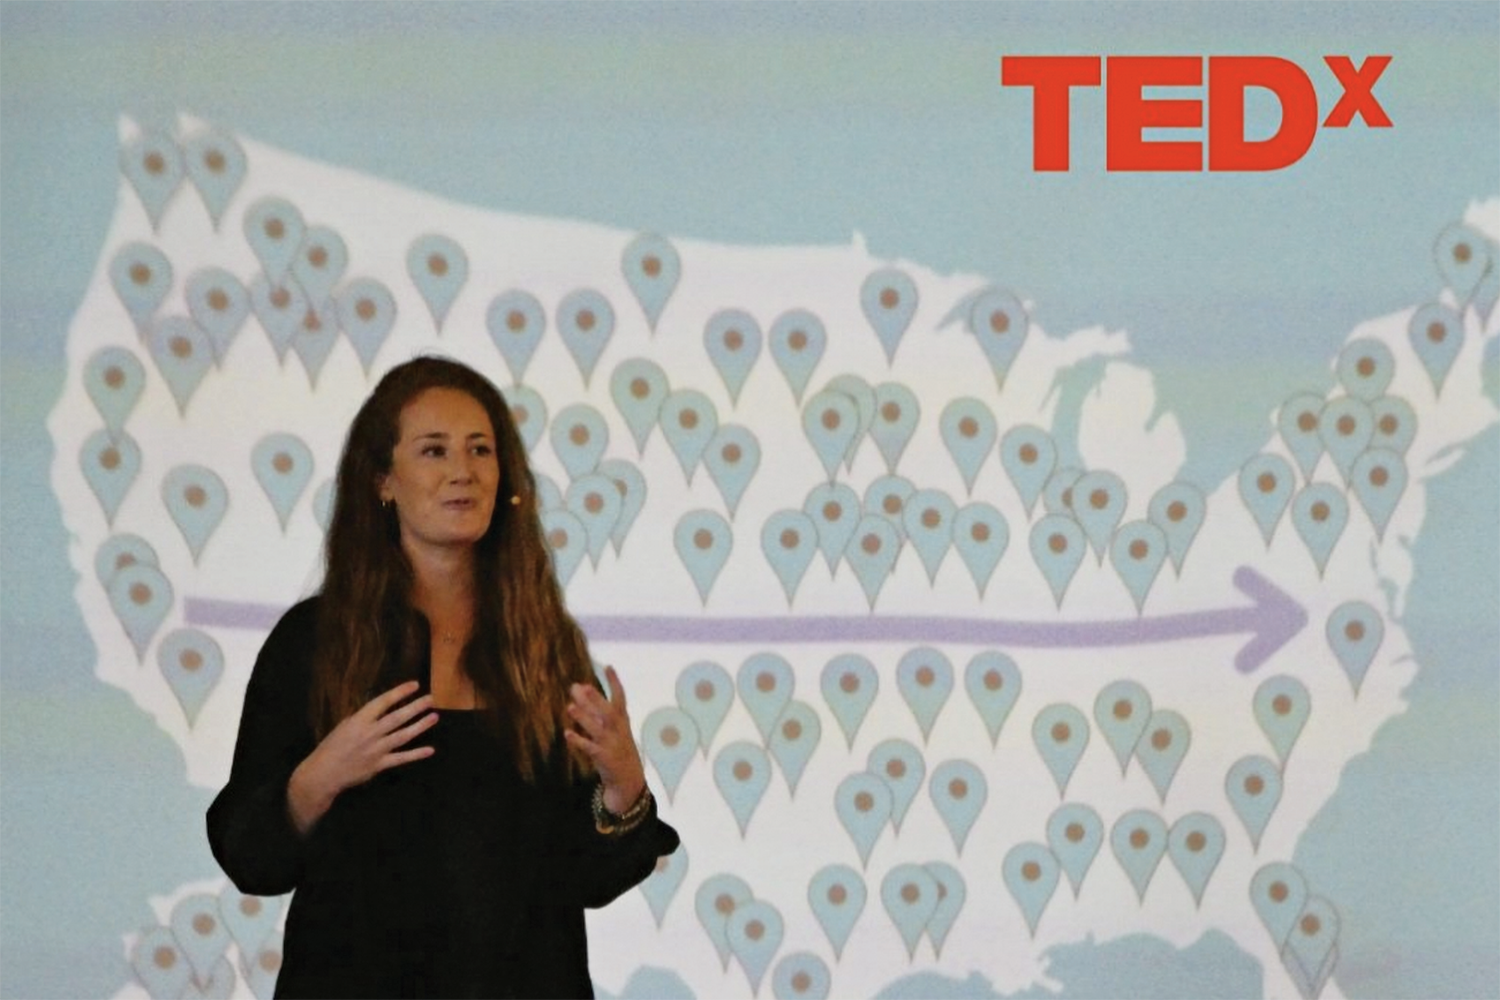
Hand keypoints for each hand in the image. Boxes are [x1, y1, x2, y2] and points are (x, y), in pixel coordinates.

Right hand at [287, 680, 436, 833]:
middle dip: (416, 707)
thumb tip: (379, 709)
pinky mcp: (379, 765)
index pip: (383, 702)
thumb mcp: (344, 725)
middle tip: (431, 699)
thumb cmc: (332, 746)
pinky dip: (416, 754)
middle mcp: (370, 733)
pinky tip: (430, 749)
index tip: (415, 685)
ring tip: (434, 717)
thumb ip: (362, 718)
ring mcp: (376, 750)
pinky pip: (401, 758)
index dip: (400, 692)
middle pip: (397, 717)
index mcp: (359, 721)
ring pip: (403, 736)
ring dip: (420, 726)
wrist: (324, 773)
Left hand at [564, 666, 646, 814]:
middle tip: (582, 687)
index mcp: (622, 720)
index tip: (608, 667)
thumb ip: (596, 709)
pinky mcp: (604, 758)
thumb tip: (580, 688)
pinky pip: (590, 748)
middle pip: (608, 712)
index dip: (615, 683)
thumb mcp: (612, 727)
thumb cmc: (617, 747)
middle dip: (596, 699)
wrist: (629, 778)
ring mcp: (612, 744)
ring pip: (597, 729)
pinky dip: (579, 741)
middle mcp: (618, 730)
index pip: (620, 698)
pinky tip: (567, 734)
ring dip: (584, 718)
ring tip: (570, 708)